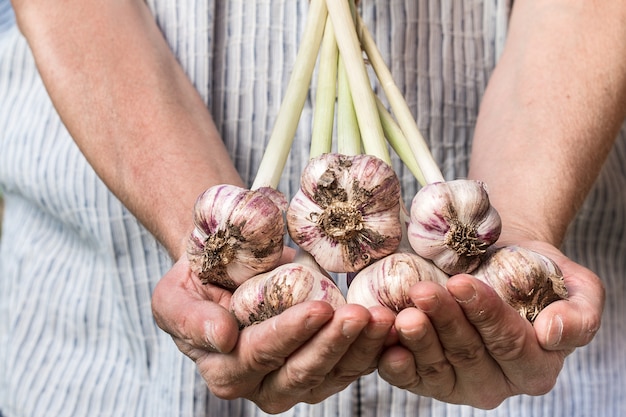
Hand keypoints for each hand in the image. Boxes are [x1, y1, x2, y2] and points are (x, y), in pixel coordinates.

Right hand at [152, 255, 395, 413]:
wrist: (223, 274)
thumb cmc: (196, 282)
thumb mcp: (175, 297)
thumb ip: (191, 318)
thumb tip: (222, 336)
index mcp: (225, 369)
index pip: (261, 354)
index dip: (290, 333)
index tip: (319, 308)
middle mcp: (260, 385)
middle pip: (302, 372)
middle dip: (334, 344)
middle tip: (362, 315)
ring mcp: (294, 381)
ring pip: (332, 375)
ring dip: (362, 350)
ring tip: (384, 318)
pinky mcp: (321, 370)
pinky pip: (349, 367)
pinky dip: (372, 350)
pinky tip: (390, 327)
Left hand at [377, 240, 603, 408]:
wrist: (495, 264)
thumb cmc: (536, 275)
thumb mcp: (578, 288)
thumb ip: (580, 314)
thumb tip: (552, 333)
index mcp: (534, 369)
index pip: (509, 344)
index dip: (486, 314)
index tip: (463, 284)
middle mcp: (495, 383)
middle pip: (467, 354)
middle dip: (445, 321)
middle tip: (424, 292)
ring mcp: (456, 384)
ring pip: (435, 366)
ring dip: (417, 339)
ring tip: (404, 312)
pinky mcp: (425, 377)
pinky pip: (408, 377)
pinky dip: (395, 363)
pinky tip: (385, 344)